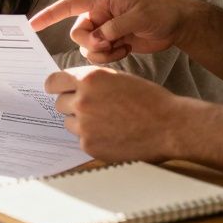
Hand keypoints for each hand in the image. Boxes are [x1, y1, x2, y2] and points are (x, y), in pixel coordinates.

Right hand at [29, 0, 201, 63]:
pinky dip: (110, 57)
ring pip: (87, 47)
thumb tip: (97, 39)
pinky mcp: (111, 41)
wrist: (178, 24)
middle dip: (91, 44)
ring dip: (102, 53)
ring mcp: (105, 28)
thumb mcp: (139, 17)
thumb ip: (114, 28)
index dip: (49, 16)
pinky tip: (126, 49)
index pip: (68, 6)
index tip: (31, 26)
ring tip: (122, 47)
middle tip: (110, 44)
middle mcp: (99, 13)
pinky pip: (98, 55)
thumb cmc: (161, 12)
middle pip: (77, 33)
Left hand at [45, 66, 184, 161]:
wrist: (169, 125)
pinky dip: (93, 138)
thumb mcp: (118, 78)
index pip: (54, 81)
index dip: (55, 86)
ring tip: (107, 122)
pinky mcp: (89, 145)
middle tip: (93, 109)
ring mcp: (84, 125)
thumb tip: (72, 87)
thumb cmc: (149, 100)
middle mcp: (83, 100)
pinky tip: (113, 135)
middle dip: (72, 105)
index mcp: (90, 78)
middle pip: (59, 103)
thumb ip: (93, 82)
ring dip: (81, 123)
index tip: (55, 90)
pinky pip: (81, 140)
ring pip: (69, 123)